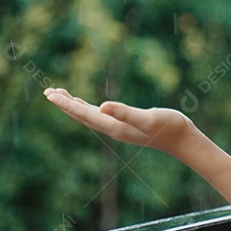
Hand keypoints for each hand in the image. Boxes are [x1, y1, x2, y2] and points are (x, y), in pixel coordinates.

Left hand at [44, 87, 194, 155]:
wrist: (182, 139)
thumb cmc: (169, 127)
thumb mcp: (147, 118)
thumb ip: (126, 113)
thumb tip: (103, 106)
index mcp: (114, 126)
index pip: (84, 114)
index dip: (66, 104)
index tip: (50, 94)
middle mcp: (112, 128)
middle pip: (81, 116)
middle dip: (64, 105)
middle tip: (47, 91)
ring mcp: (118, 128)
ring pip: (88, 116)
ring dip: (73, 106)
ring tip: (60, 95)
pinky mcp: (125, 125)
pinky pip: (99, 116)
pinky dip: (87, 108)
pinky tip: (86, 104)